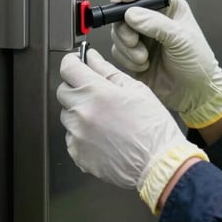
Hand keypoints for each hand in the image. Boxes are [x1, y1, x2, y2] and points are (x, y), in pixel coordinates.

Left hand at [57, 49, 207, 212]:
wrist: (158, 164)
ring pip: (66, 115)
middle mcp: (83, 113)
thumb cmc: (153, 128)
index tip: (76, 62)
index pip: (68, 68)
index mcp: (97, 92)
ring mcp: (78, 136)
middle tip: (95, 93)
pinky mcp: (78, 154)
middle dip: (75, 87)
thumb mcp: (136, 90)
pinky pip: (71, 137)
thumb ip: (108, 71)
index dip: (71, 62)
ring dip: (79, 112)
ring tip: (104, 119)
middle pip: (63, 91)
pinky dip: (82, 134)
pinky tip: (102, 136)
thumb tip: (91, 58)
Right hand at [110, 0, 221, 127]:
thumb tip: (130, 13)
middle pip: (124, 9)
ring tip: (143, 58)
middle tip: (133, 40)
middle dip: (125, 26)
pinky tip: (143, 66)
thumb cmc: (197, 62)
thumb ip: (156, 24)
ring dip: (127, 46)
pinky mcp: (132, 54)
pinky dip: (127, 59)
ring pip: (118, 31)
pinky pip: (117, 50)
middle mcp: (153, 18)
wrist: (195, 93)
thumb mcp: (181, 39)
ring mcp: (141, 36)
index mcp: (169, 7)